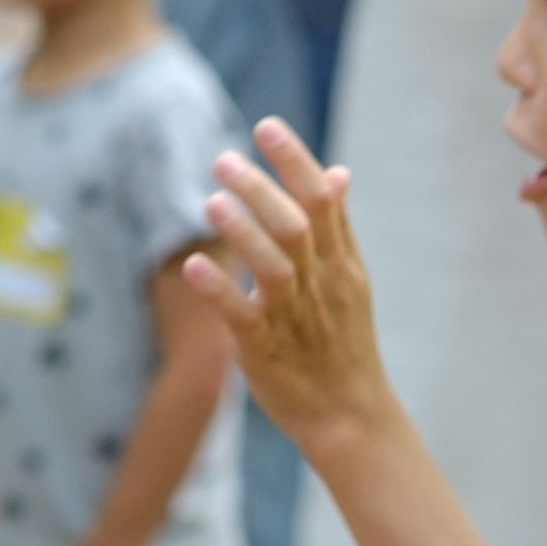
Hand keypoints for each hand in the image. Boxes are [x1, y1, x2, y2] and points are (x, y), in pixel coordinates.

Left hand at [188, 120, 392, 460]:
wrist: (353, 419)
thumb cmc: (344, 346)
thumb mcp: (352, 281)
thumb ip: (337, 226)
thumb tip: (336, 172)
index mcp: (340, 266)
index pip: (321, 202)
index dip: (294, 162)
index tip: (265, 127)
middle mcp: (321, 287)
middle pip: (296, 228)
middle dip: (261, 190)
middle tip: (222, 159)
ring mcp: (295, 320)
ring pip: (275, 269)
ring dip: (243, 234)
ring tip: (211, 202)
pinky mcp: (266, 352)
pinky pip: (243, 318)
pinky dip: (220, 292)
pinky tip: (193, 268)